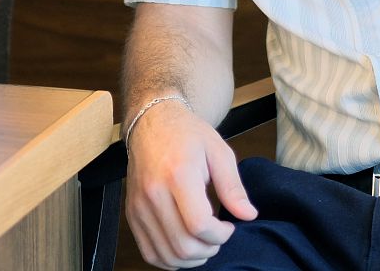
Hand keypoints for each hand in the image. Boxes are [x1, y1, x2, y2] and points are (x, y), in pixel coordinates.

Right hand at [125, 99, 256, 268]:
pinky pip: (149, 252)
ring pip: (166, 255)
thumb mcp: (218, 151)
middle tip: (218, 236)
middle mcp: (154, 193)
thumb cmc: (187, 134)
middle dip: (209, 249)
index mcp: (178, 174)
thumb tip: (248, 215)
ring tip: (203, 243)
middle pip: (183, 245)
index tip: (228, 227)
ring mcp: (139, 205)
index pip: (199, 225)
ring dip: (191, 259)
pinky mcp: (132, 213)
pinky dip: (170, 260)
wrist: (151, 122)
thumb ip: (233, 186)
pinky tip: (184, 248)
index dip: (220, 235)